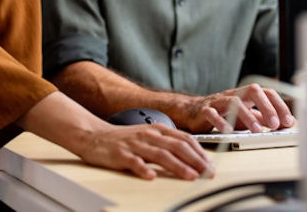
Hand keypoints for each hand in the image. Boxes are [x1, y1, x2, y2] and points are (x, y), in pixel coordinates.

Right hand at [77, 123, 214, 180]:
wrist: (95, 135)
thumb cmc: (125, 139)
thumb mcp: (149, 136)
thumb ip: (168, 144)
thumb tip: (191, 157)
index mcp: (158, 130)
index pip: (184, 139)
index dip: (200, 152)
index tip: (211, 165)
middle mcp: (149, 135)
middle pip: (177, 147)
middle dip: (195, 161)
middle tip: (207, 173)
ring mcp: (135, 144)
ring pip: (160, 155)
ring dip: (177, 166)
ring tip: (190, 176)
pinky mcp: (121, 154)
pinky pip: (133, 162)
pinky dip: (143, 169)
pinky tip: (151, 177)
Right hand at [181, 83, 295, 133]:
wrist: (191, 112)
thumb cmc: (222, 113)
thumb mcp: (245, 115)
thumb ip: (262, 118)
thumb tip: (285, 124)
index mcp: (245, 95)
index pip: (266, 93)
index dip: (279, 105)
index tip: (288, 121)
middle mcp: (233, 95)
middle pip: (252, 91)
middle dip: (266, 106)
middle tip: (275, 124)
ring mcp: (218, 101)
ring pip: (233, 102)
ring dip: (247, 116)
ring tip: (257, 130)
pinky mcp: (203, 111)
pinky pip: (212, 114)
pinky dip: (221, 122)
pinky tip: (228, 131)